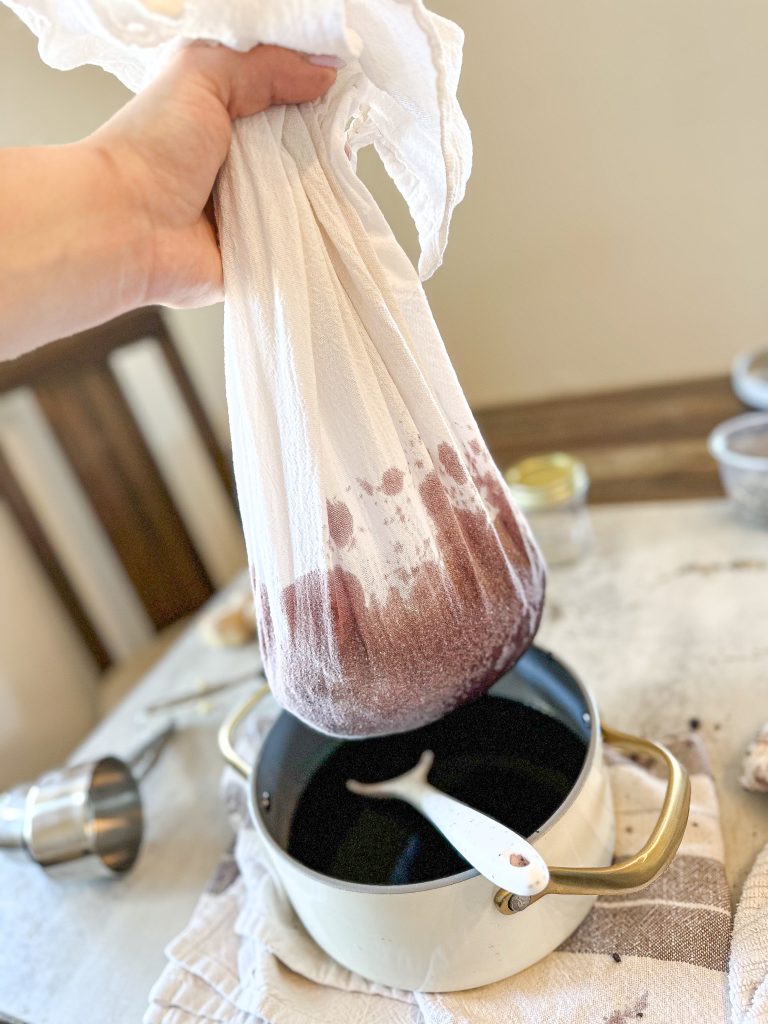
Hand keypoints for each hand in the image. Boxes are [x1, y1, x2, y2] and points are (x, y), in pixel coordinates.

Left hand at [91, 45, 336, 308]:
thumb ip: (264, 65)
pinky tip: (330, 219)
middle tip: (340, 140)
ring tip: (338, 177)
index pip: (284, 104)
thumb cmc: (150, 151)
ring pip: (308, 199)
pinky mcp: (257, 253)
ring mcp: (249, 212)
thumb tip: (322, 73)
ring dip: (324, 190)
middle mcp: (237, 166)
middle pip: (303, 153)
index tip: (341, 95)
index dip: (314, 98)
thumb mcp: (203, 74)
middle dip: (325, 146)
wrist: (128, 226)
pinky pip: (300, 243)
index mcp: (222, 121)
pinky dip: (315, 235)